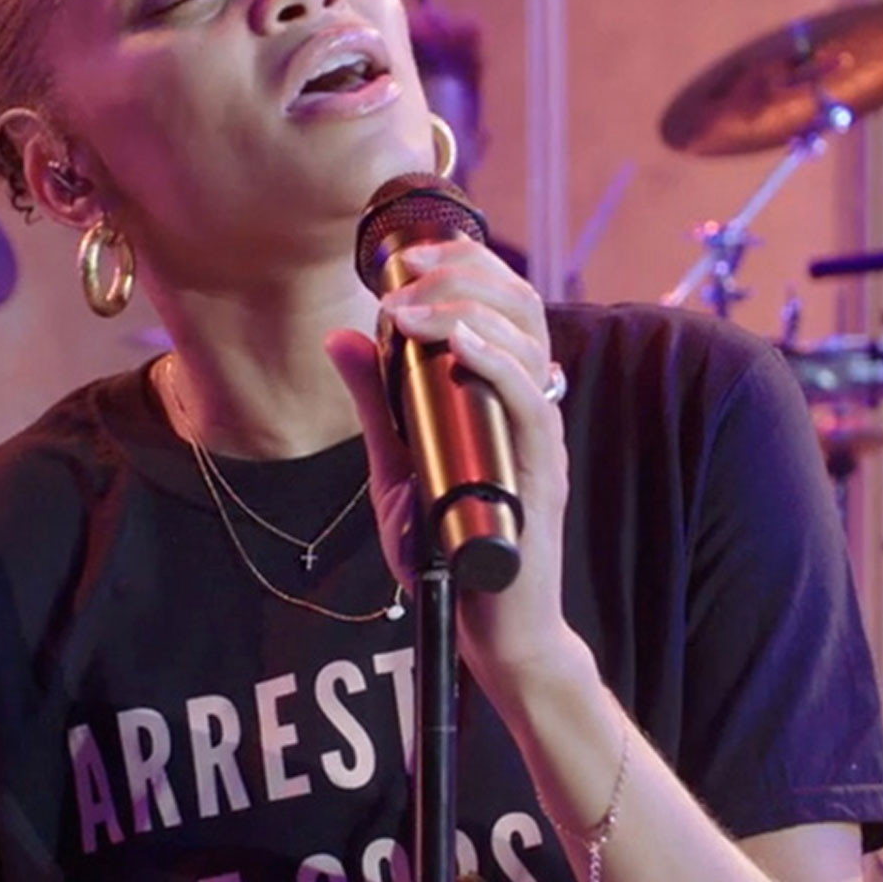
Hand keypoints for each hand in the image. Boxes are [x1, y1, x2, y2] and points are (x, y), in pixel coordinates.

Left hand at [322, 238, 574, 688]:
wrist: (489, 628)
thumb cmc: (448, 551)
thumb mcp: (396, 463)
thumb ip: (377, 401)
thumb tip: (341, 336)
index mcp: (503, 392)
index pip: (503, 300)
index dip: (464, 261)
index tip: (407, 253)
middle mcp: (530, 403)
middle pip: (520, 304)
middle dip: (460, 271)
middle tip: (401, 275)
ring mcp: (538, 437)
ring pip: (528, 341)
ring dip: (465, 307)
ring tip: (408, 306)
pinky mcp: (540, 475)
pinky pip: (531, 402)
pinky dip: (497, 363)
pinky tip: (459, 341)